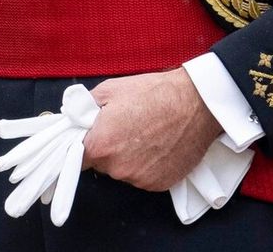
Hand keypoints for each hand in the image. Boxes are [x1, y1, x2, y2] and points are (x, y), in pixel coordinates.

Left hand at [83, 69, 221, 191]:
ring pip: (125, 171)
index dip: (86, 144)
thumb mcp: (114, 88)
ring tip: (151, 133)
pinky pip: (145, 177)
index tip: (95, 137)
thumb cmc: (158, 92)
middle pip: (102, 164)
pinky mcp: (158, 184)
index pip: (75, 157)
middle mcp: (116, 168)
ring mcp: (138, 178)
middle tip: (130, 127)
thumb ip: (85, 107)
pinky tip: (162, 144)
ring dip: (132, 157)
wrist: (199, 102)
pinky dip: (151, 164)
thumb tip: (73, 119)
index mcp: (100, 144)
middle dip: (111, 148)